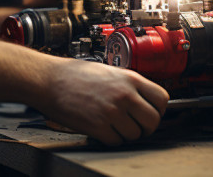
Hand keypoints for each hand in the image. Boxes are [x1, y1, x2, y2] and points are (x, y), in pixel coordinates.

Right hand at [34, 58, 168, 145]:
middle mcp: (124, 95)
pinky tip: (103, 128)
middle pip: (153, 121)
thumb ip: (129, 85)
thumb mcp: (110, 71)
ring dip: (127, 134)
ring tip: (115, 125)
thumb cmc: (75, 74)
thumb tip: (144, 100)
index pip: (162, 99)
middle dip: (146, 126)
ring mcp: (112, 112)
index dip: (158, 109)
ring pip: (136, 134)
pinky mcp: (98, 127)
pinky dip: (112, 139)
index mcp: (130, 79)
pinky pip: (116, 141)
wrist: (50, 80)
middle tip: (136, 125)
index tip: (151, 112)